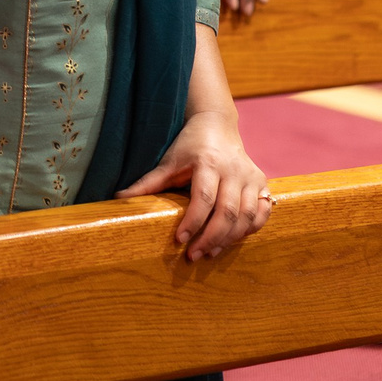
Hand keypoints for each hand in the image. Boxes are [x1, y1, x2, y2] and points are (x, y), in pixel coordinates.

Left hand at [117, 106, 271, 262]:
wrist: (217, 125)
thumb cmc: (189, 145)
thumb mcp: (168, 161)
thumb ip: (148, 182)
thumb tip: (119, 199)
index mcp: (209, 163)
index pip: (204, 199)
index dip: (192, 222)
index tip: (179, 241)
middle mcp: (234, 170)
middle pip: (228, 212)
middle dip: (210, 238)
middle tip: (193, 256)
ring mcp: (251, 177)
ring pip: (247, 216)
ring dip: (229, 239)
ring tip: (209, 253)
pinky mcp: (262, 183)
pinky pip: (262, 213)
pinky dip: (250, 230)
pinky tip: (232, 240)